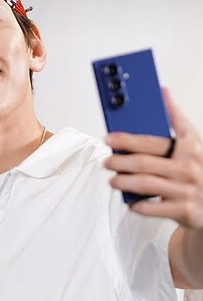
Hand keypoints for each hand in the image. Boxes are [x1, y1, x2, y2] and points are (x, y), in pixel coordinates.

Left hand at [104, 88, 202, 229]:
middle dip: (120, 161)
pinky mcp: (184, 209)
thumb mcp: (195, 141)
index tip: (109, 137)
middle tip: (107, 160)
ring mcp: (187, 189)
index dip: (129, 138)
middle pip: (144, 161)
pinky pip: (154, 208)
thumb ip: (177, 119)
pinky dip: (139, 205)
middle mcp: (189, 167)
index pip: (154, 140)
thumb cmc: (200, 168)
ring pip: (146, 183)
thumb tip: (164, 91)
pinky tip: (131, 202)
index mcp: (191, 147)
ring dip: (124, 182)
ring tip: (113, 180)